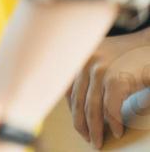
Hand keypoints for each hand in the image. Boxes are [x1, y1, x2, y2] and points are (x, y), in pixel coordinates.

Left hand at [69, 28, 149, 146]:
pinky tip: (117, 131)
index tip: (77, 122)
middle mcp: (85, 61)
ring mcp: (100, 70)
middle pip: (77, 100)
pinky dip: (113, 123)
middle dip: (80, 123)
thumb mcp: (101, 57)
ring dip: (94, 129)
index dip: (71, 108)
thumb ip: (86, 72)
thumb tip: (76, 103)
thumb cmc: (129, 55)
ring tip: (97, 141)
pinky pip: (110, 109)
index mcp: (78, 55)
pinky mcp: (115, 80)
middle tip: (86, 137)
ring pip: (91, 108)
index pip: (67, 87)